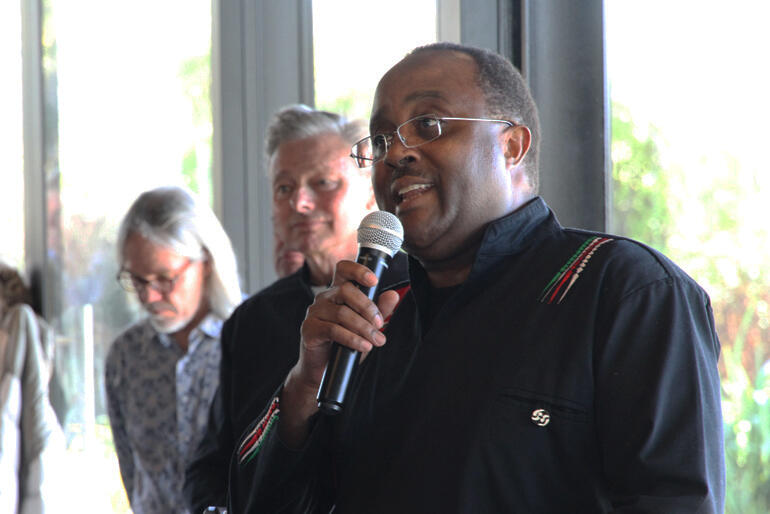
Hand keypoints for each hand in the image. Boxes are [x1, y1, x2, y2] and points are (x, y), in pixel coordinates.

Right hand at [279, 259, 399, 445]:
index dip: (358, 270)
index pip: (344, 269)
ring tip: (377, 341)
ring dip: (363, 328)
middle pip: (346, 291)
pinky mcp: (309, 329)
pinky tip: (364, 347)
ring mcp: (314, 312)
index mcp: (337, 291)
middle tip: (381, 325)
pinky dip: (352, 339)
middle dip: (368, 308)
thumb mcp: (367, 327)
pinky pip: (333, 330)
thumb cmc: (345, 344)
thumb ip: (379, 310)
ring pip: (342, 313)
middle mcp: (324, 297)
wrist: (322, 370)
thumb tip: (393, 295)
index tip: (374, 281)